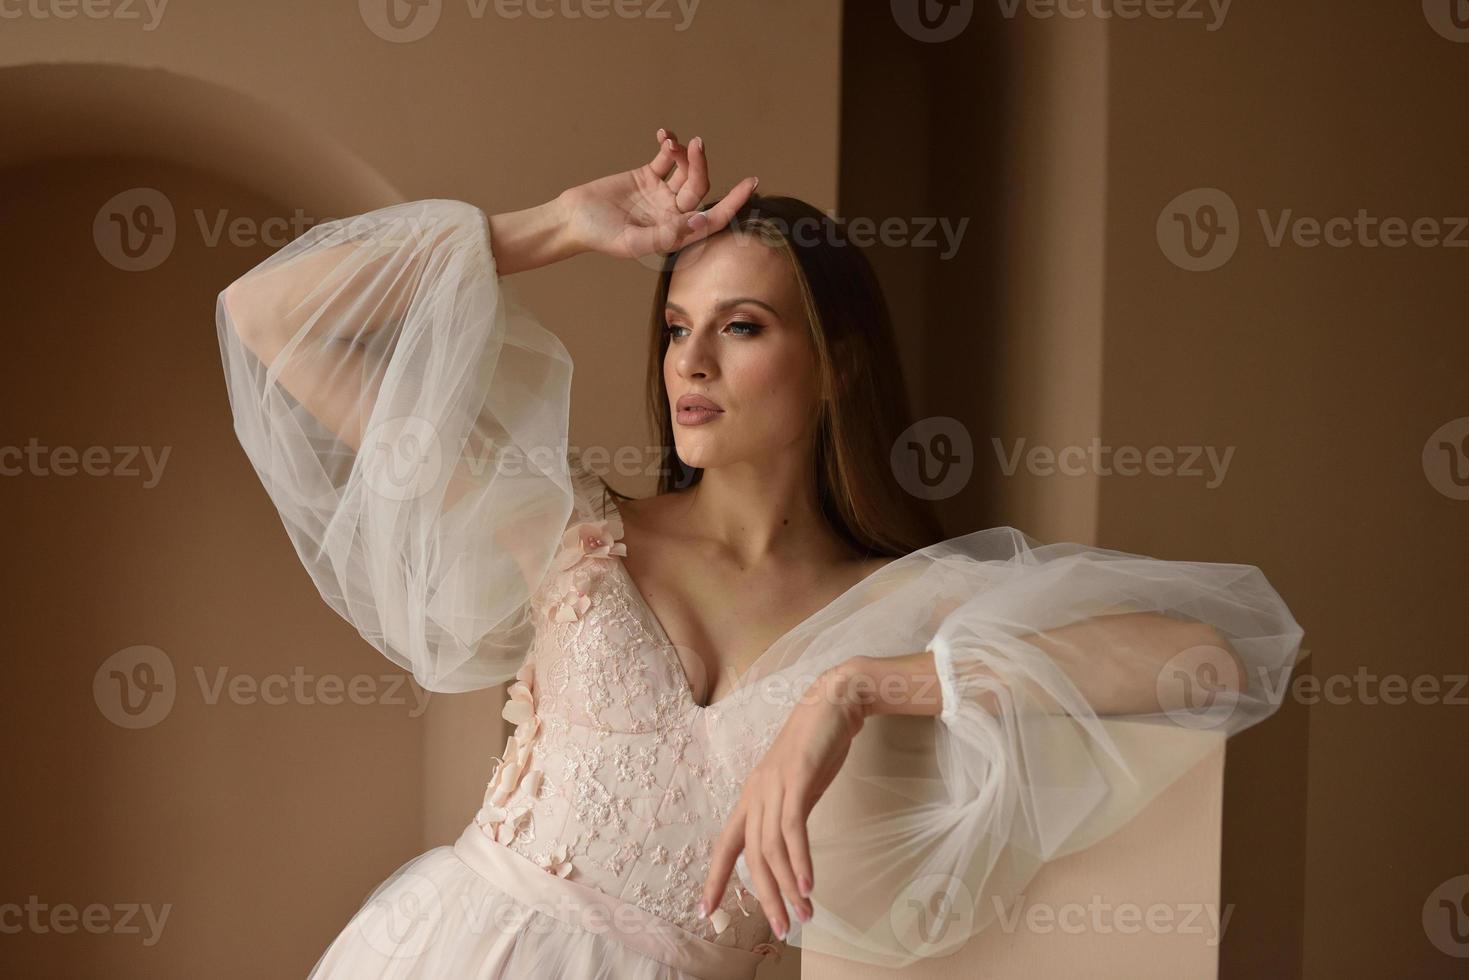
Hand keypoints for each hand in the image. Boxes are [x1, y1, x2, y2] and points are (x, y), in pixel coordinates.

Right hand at [558, 128, 757, 260]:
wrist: (571, 218)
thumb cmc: (599, 235)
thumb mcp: (631, 241)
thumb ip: (666, 235)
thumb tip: (701, 222)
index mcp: (675, 234)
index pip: (712, 219)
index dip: (733, 203)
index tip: (751, 183)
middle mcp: (673, 214)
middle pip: (699, 186)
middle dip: (699, 164)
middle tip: (694, 144)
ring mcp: (661, 194)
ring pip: (685, 170)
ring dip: (683, 153)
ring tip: (668, 142)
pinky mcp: (647, 177)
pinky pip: (666, 158)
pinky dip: (668, 144)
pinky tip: (663, 134)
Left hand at [697, 664, 868, 940]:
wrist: (833, 702)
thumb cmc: (816, 746)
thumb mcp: (797, 786)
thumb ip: (788, 814)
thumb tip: (788, 850)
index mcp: (752, 798)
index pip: (725, 845)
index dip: (714, 878)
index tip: (704, 910)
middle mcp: (757, 794)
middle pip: (752, 855)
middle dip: (765, 896)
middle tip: (780, 928)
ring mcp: (775, 785)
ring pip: (771, 847)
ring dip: (786, 886)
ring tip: (802, 915)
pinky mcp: (798, 778)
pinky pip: (793, 827)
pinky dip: (799, 859)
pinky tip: (807, 883)